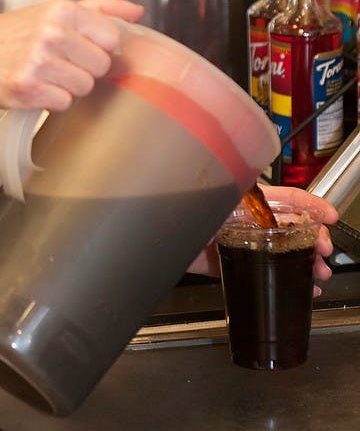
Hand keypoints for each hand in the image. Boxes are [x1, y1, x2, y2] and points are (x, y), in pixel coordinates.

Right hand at [0, 0, 142, 111]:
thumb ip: (99, 8)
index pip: (112, 38)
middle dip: (84, 68)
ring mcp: (39, 62)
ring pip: (84, 87)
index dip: (99, 47)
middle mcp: (52, 33)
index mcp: (62, 10)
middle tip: (60, 62)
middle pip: (101, 66)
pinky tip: (36, 86)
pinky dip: (51, 100)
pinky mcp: (28, 89)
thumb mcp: (53, 10)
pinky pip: (63, 103)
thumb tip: (137, 12)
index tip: (81, 47)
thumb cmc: (13, 34)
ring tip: (46, 74)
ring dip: (68, 86)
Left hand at [188, 184, 338, 295]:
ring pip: (282, 249)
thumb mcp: (217, 202)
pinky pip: (265, 272)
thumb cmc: (180, 213)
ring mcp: (240, 241)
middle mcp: (245, 218)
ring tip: (318, 274)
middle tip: (324, 252)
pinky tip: (303, 288)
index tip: (329, 216)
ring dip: (305, 260)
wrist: (156, 241)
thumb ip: (241, 201)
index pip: (285, 197)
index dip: (310, 204)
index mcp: (245, 198)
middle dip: (313, 238)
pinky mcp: (231, 263)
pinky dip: (287, 280)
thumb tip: (266, 205)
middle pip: (289, 225)